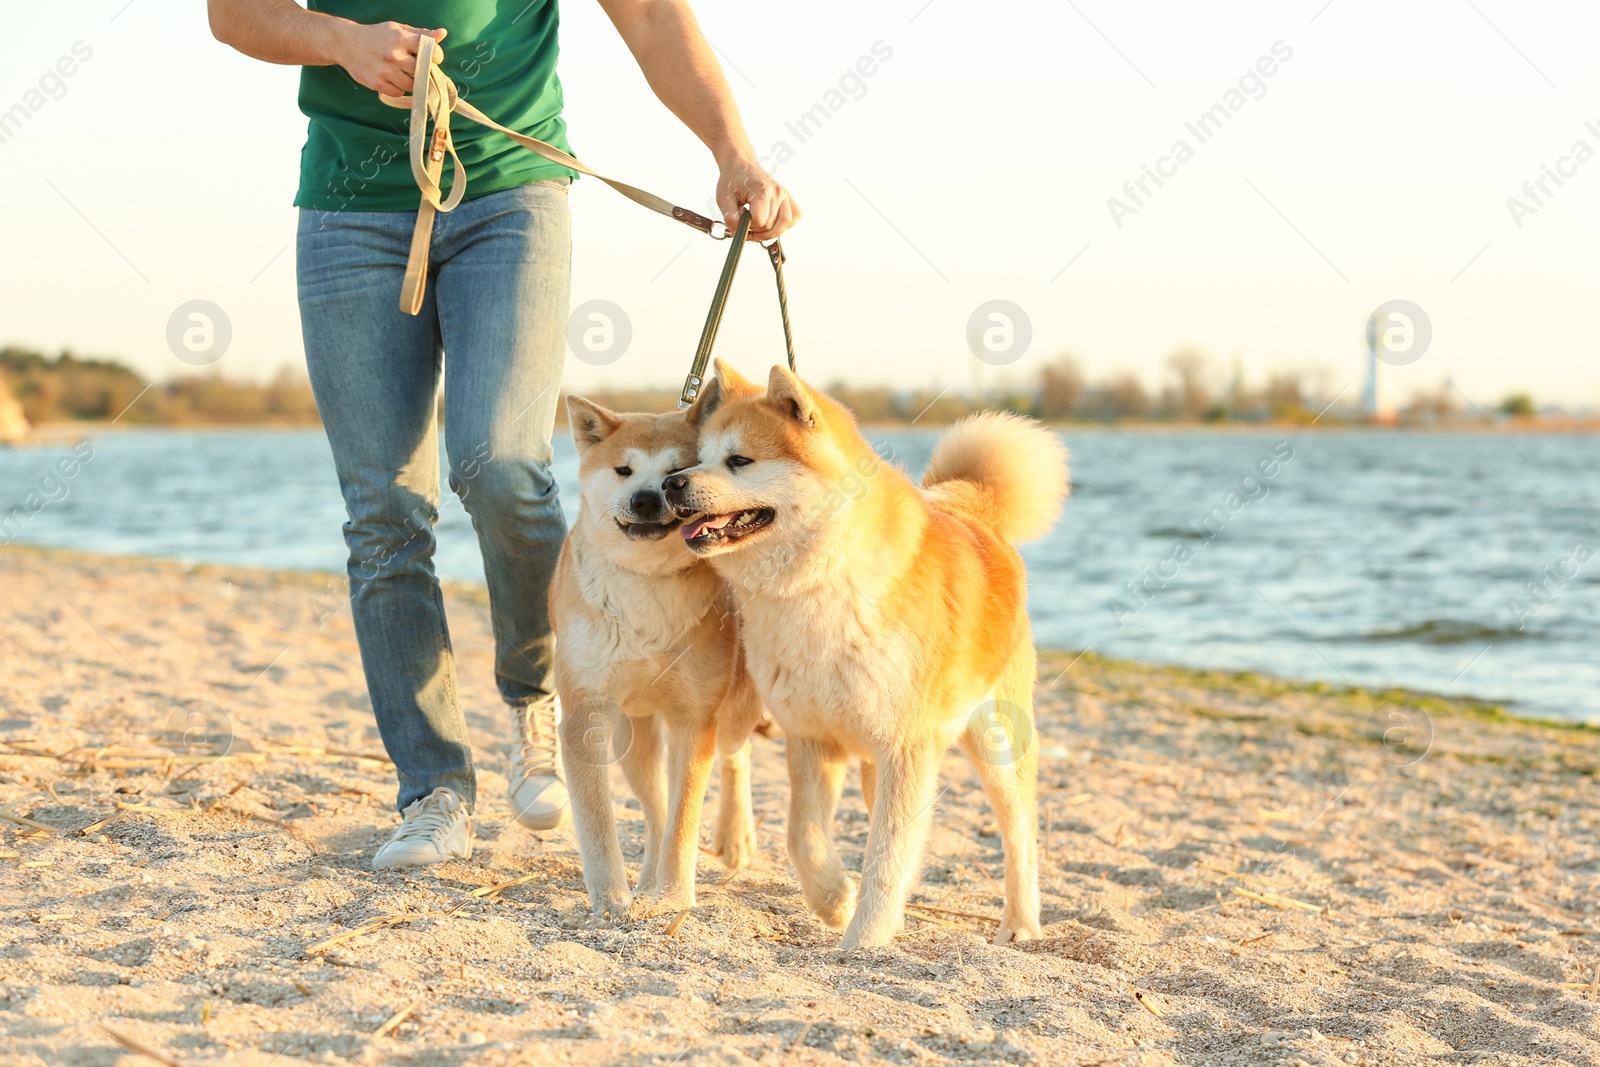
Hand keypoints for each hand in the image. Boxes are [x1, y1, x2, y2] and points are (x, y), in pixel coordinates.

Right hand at [328, 21, 446, 96]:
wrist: (346, 43)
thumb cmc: (376, 36)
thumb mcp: (397, 29)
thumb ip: (421, 33)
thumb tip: (442, 34)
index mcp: (402, 39)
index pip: (431, 51)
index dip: (436, 56)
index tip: (433, 58)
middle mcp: (394, 55)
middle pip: (423, 72)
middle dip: (423, 71)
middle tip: (416, 67)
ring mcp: (385, 71)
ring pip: (412, 86)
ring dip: (410, 81)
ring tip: (401, 72)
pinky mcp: (377, 83)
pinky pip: (398, 93)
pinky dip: (398, 88)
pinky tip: (391, 79)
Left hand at [716, 156, 799, 241]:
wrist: (741, 164)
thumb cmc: (732, 180)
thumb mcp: (723, 199)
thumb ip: (730, 218)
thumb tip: (739, 233)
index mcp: (762, 191)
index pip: (759, 221)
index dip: (747, 225)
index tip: (740, 215)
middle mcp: (778, 192)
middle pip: (771, 226)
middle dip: (756, 229)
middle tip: (745, 219)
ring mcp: (785, 194)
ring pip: (784, 225)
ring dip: (770, 231)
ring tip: (758, 225)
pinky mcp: (788, 196)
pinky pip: (794, 216)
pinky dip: (785, 224)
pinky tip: (773, 222)